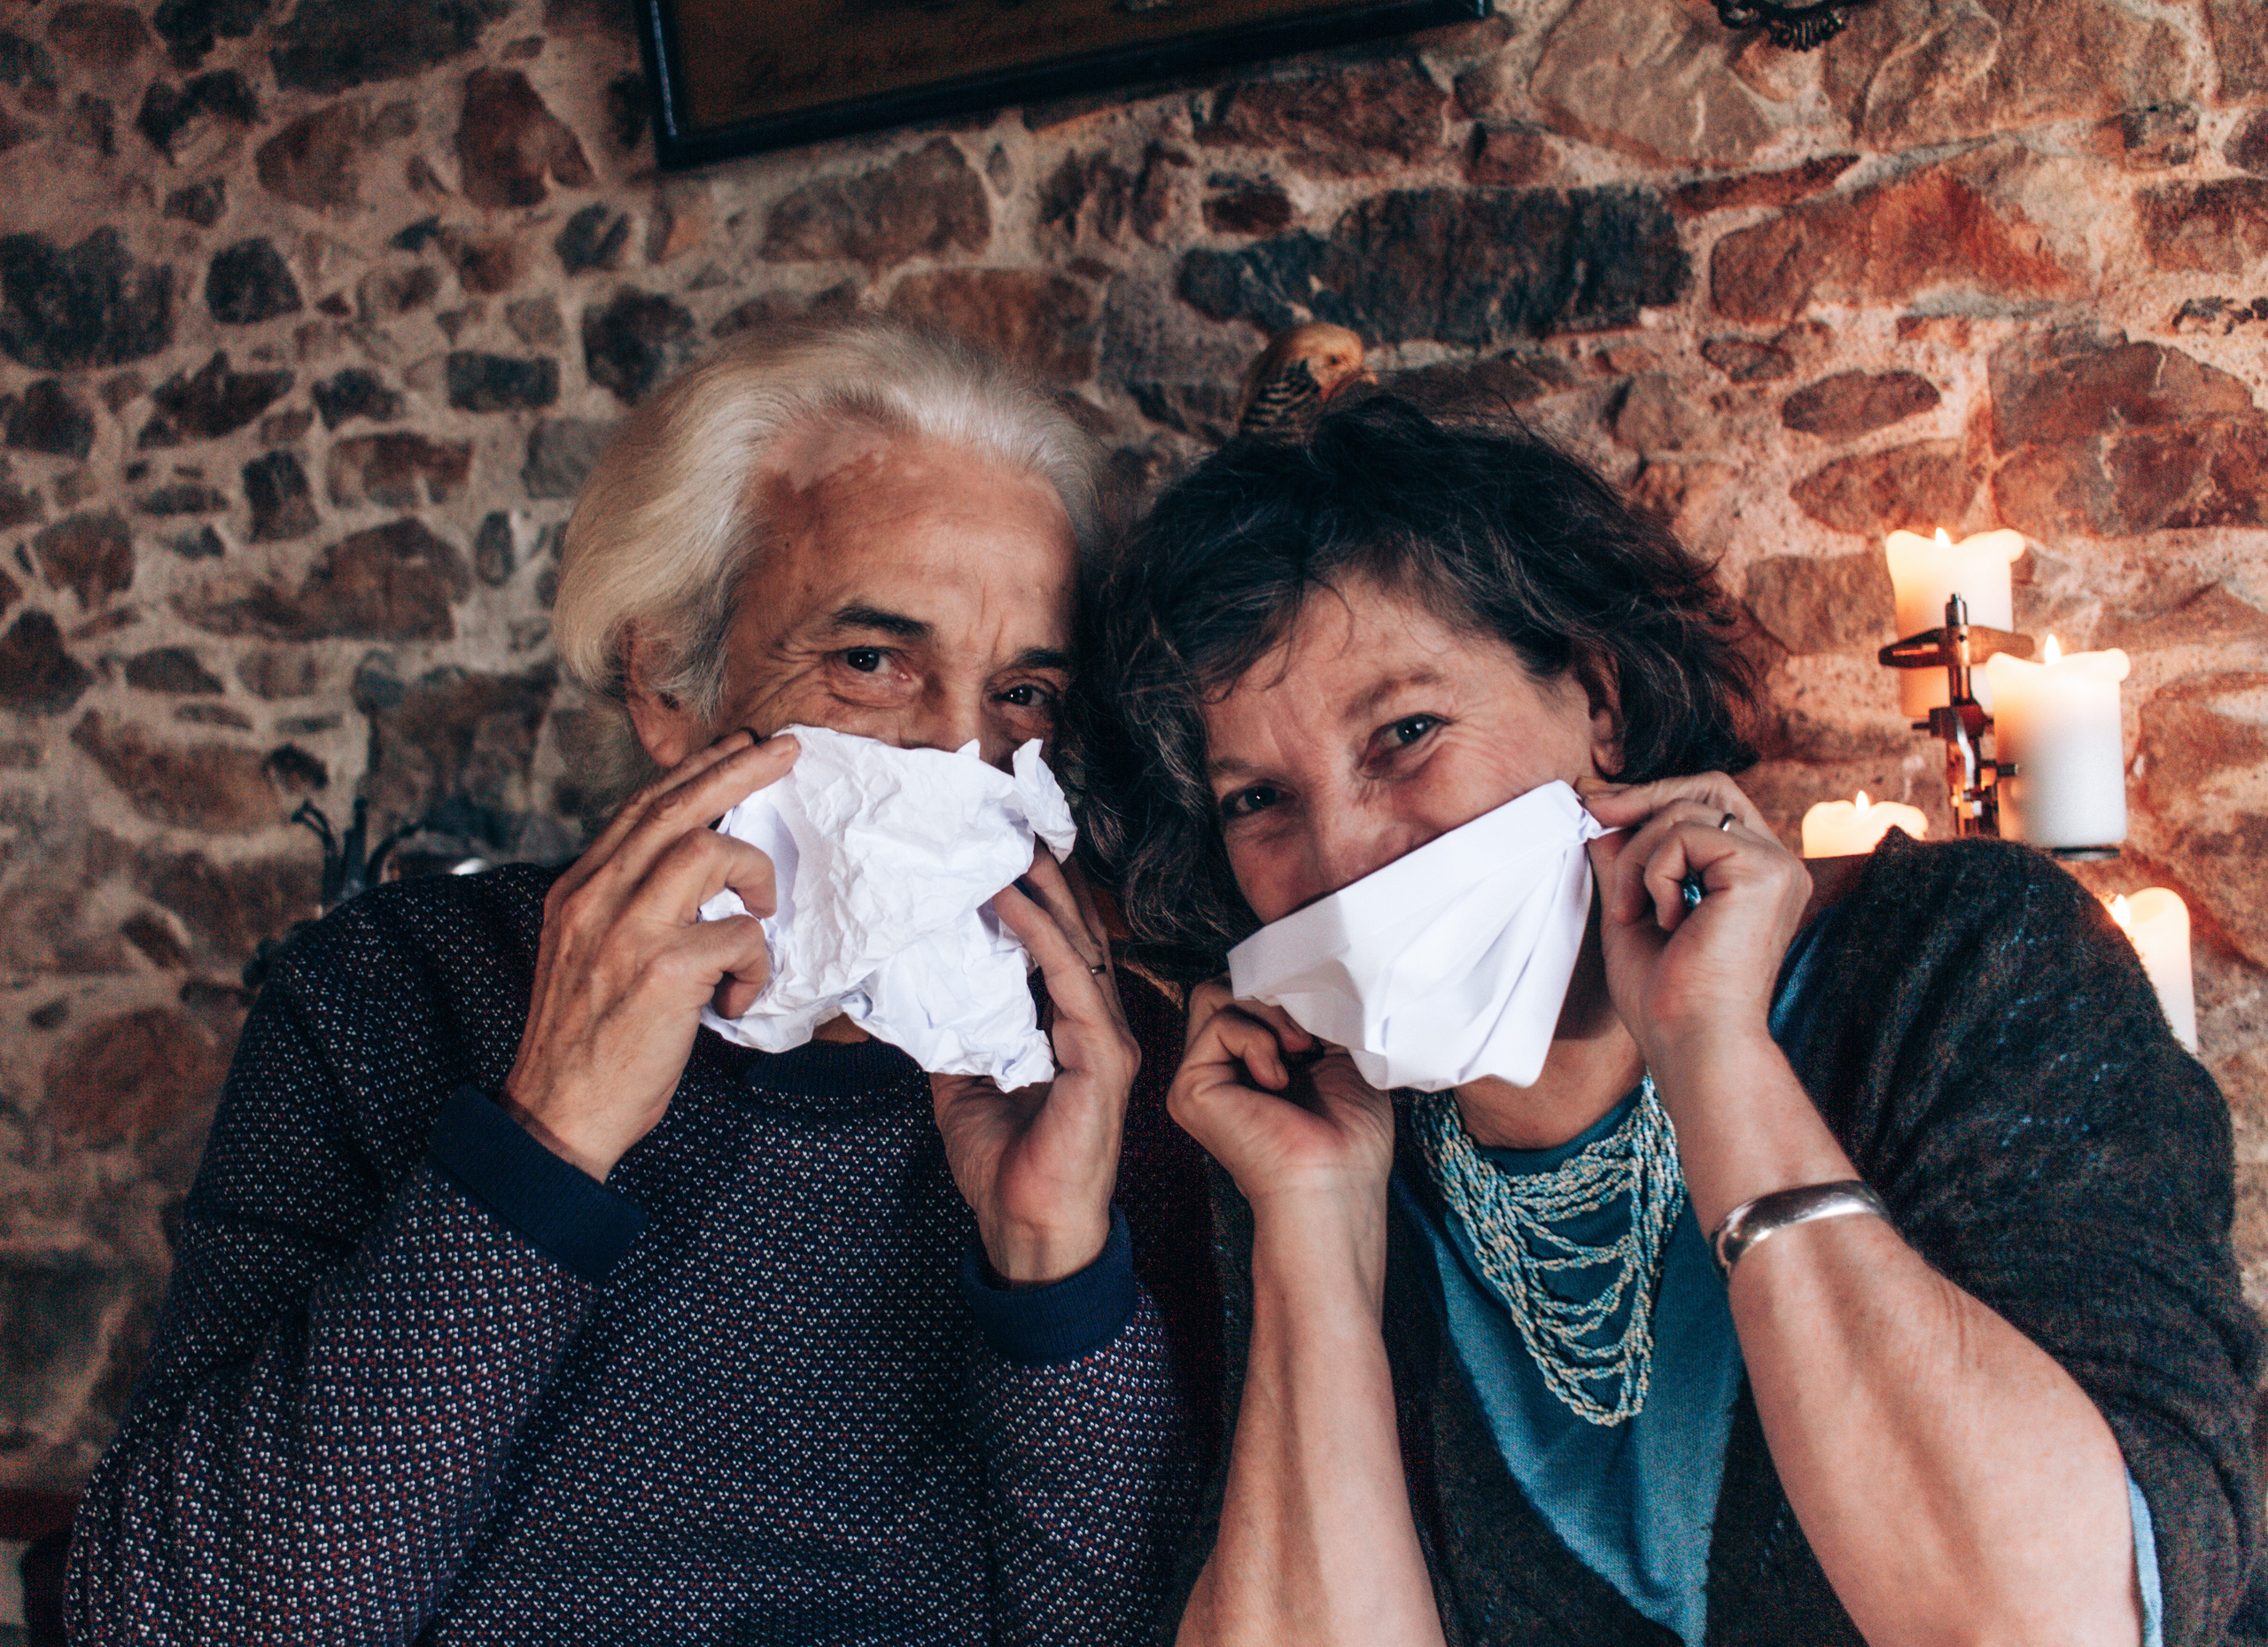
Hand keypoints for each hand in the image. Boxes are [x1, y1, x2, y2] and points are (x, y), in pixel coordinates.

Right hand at [501, 731, 796, 1178]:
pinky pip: (737, 937)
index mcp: (576, 892)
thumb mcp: (586, 955)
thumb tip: (692, 869)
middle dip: (737, 769)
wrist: (555, 1114)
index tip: (736, 748)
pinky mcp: (662, 972)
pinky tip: (740, 995)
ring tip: (762, 909)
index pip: (640, 810)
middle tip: (785, 749)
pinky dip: (754, 963)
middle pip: (674, 807)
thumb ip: (626, 908)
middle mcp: (594, 899)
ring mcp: (626, 932)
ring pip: (706, 851)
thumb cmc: (584, 1043)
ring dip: (752, 872)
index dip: (694, 773)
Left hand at [932, 852, 1140, 1285]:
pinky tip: (1009, 903)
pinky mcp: (1102, 1058)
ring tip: (1013, 848)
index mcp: (1075, 1033)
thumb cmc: (1006, 1164)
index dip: (1043, 901)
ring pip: (1079, 947)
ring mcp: (1107, 1040)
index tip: (1009, 854)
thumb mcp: (965, 1083)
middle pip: (1079, 935)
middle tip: (1016, 828)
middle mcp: (1099, 1028)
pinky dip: (1038, 936)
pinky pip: (1069, 981)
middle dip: (1050, 879)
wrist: (1028, 1227)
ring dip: (1045, 894)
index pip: (1064, 951)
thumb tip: (919, 991)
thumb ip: (958, 1033)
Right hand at [1168, 982, 1395, 1219]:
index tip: (1324, 1013)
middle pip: (1228, 985)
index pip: (1249, 992)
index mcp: (1255, 1061)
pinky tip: (1278, 1079)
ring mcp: (1202, 1077)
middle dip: (1273, 993)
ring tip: (1298, 1051)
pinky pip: (1217, 1022)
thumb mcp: (1340, 1050)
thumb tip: (1290, 966)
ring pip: (1215, 994)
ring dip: (1267, 1011)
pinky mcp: (1189, 1087)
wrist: (1338, 1181)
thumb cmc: (1351, 1134)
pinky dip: (1256, 1040)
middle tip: (1309, 1034)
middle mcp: (1223, 1068)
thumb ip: (1309, 1008)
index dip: (1284, 987)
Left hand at [1578, 771, 1812, 1067]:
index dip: (1653, 794)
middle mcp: (1776, 865)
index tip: (1596, 802)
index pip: (1710, 803)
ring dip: (1637, 858)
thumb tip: (1601, 813)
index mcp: (1753, 876)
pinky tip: (1663, 922)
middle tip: (1591, 810)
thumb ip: (1624, 861)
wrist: (1693, 1043)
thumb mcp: (1632, 912)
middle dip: (1642, 796)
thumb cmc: (1666, 999)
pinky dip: (1655, 873)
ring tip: (1632, 912)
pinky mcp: (1763, 872)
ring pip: (1685, 812)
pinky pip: (1685, 835)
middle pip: (1709, 787)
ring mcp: (1776, 866)